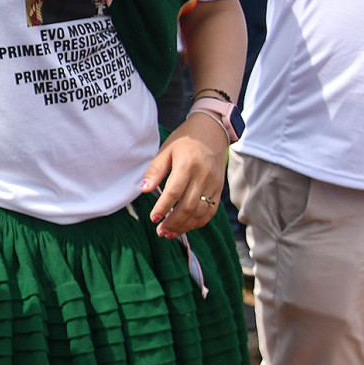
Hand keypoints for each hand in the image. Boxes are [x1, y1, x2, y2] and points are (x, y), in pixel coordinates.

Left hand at [140, 114, 228, 236]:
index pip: (174, 192)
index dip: (163, 207)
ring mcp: (213, 184)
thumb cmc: (185, 140)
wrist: (212, 131)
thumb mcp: (166, 149)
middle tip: (160, 231)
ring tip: (169, 233)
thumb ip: (155, 170)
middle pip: (188, 206)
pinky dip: (198, 223)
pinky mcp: (219, 189)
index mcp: (187, 164)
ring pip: (200, 212)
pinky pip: (210, 211)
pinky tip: (185, 227)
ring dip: (184, 226)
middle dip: (173, 222)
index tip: (153, 218)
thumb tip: (144, 190)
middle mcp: (203, 176)